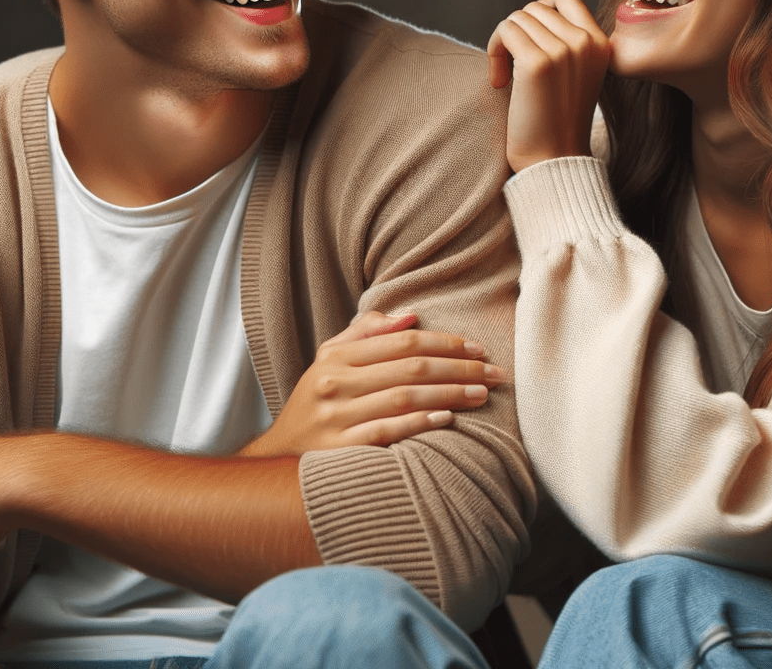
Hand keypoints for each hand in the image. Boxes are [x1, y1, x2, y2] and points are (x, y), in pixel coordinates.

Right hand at [238, 311, 503, 456]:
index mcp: (335, 357)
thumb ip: (366, 334)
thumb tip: (411, 316)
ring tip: (482, 395)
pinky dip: (419, 422)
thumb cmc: (315, 403)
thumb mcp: (329, 360)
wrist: (277, 456)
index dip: (445, 342)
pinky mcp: (339, 450)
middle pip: (410, 368)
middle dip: (459, 369)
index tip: (478, 348)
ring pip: (404, 398)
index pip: (402, 342)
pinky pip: (387, 432)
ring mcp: (335, 418)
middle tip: (493, 372)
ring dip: (450, 394)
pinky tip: (447, 418)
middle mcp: (334, 384)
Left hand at [486, 0, 611, 172]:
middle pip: (535, 8)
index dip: (538, 13)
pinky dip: (493, 51)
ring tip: (505, 77)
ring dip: (502, 43)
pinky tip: (499, 82)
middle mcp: (586, 43)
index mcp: (601, 44)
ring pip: (517, 18)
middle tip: (511, 68)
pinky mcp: (537, 63)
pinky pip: (504, 31)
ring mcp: (563, 50)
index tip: (529, 45)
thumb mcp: (576, 75)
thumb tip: (532, 11)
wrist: (554, 161)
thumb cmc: (557, 122)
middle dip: (517, 33)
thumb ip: (567, 42)